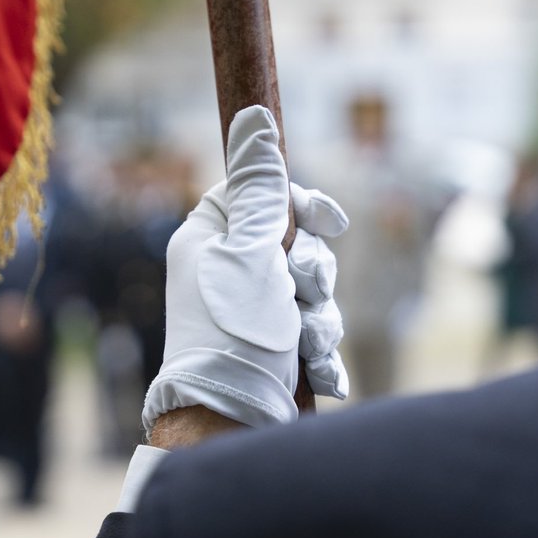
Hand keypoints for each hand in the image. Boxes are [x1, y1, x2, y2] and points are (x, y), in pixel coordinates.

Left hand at [142, 106, 348, 434]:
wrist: (230, 421)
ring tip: (301, 343)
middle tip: (301, 291)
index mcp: (209, 238)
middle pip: (298, 243)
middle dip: (313, 273)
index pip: (263, 194)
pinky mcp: (272, 348)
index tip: (328, 223)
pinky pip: (314, 331)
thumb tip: (254, 115)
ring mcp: (250, 311)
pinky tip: (313, 371)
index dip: (300, 207)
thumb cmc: (235, 331)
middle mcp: (227, 271)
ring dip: (319, 317)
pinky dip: (318, 351)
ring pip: (313, 290)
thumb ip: (259, 186)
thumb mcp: (250, 250)